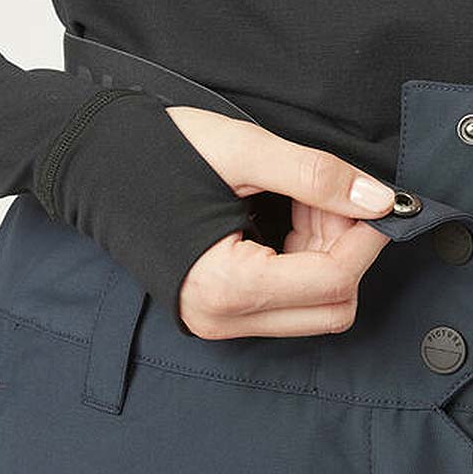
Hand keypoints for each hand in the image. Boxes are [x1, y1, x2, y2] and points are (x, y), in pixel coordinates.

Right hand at [165, 106, 395, 338]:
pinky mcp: (223, 311)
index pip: (333, 281)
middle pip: (333, 306)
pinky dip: (307, 261)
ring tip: (304, 201)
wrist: (92, 162)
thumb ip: (316, 177)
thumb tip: (381, 200)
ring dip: (329, 254)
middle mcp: (223, 319)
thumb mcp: (244, 152)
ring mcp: (221, 322)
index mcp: (225, 286)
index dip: (366, 237)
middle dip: (348, 249)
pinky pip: (291, 302)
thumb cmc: (156, 152)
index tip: (376, 196)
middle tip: (331, 196)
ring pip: (317, 308)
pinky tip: (291, 216)